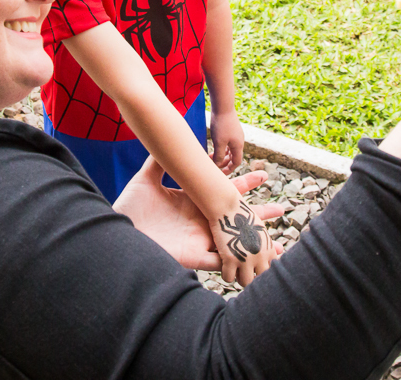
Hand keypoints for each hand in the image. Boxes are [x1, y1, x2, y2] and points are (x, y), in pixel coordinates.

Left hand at [114, 156, 282, 272]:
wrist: (118, 230)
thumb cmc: (130, 208)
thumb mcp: (147, 179)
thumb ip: (160, 161)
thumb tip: (167, 137)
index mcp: (194, 203)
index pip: (225, 190)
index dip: (245, 183)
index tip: (264, 174)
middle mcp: (200, 221)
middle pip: (237, 217)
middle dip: (260, 214)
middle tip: (282, 210)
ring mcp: (199, 240)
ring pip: (235, 242)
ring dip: (256, 243)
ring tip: (279, 246)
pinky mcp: (194, 256)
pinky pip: (222, 261)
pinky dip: (238, 262)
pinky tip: (257, 263)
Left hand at [209, 109, 243, 173]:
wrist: (223, 106)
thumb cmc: (221, 124)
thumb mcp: (218, 142)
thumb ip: (219, 155)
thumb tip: (217, 166)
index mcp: (238, 146)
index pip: (236, 163)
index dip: (228, 170)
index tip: (220, 174)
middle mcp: (239, 141)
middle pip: (233, 157)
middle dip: (224, 163)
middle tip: (214, 167)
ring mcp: (235, 135)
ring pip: (230, 150)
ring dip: (222, 155)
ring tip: (211, 157)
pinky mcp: (231, 130)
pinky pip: (228, 143)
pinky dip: (222, 148)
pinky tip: (213, 147)